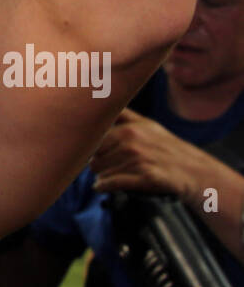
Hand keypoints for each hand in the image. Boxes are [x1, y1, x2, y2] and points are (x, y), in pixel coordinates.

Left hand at [90, 108, 206, 204]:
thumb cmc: (166, 147)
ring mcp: (139, 159)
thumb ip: (123, 115)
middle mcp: (132, 141)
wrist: (195, 171)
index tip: (90, 153)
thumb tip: (99, 99)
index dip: (91, 149)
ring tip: (108, 176)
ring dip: (101, 177)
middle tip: (103, 168)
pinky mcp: (145, 177)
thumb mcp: (146, 125)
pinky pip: (112, 183)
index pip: (93, 140)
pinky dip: (103, 186)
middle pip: (94, 158)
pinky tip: (101, 187)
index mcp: (129, 127)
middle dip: (96, 164)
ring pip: (101, 172)